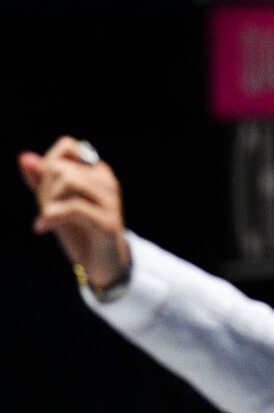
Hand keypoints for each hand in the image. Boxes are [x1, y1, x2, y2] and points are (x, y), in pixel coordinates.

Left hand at [18, 136, 129, 290]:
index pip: (68, 147)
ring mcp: (110, 202)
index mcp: (98, 173)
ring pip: (67, 181)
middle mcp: (108, 183)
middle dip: (44, 189)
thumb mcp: (54, 203)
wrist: (102, 265)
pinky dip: (50, 217)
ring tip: (46, 218)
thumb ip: (40, 180)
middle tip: (45, 210)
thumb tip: (24, 158)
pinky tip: (41, 228)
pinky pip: (73, 208)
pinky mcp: (108, 223)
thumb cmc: (78, 231)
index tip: (47, 189)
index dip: (48, 164)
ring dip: (47, 202)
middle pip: (61, 167)